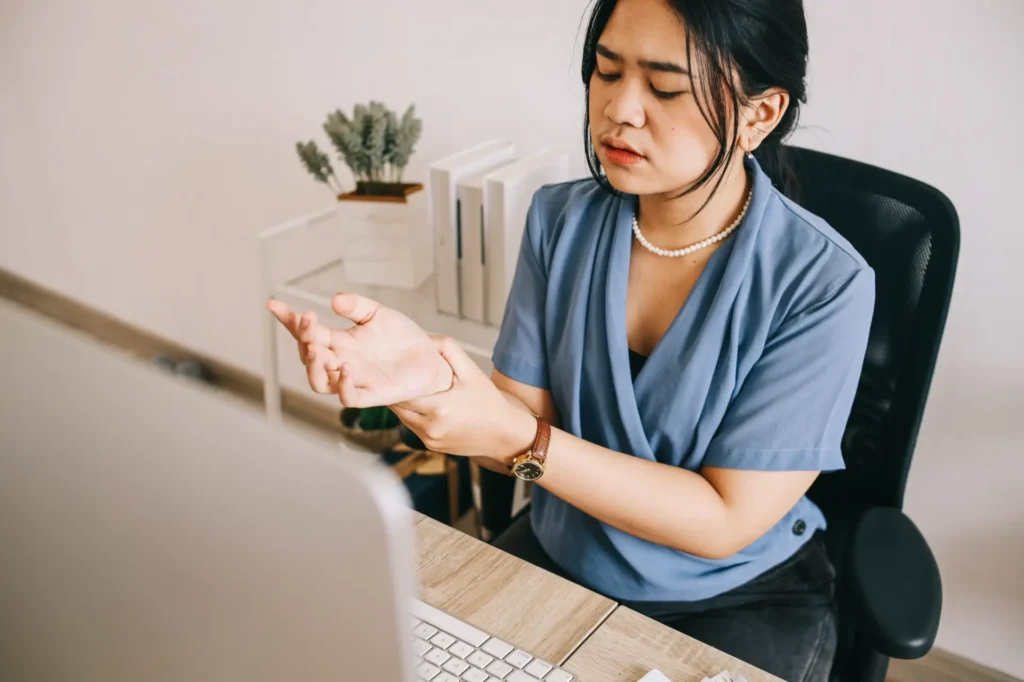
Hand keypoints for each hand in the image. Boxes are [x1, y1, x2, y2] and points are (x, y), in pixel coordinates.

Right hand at [266, 294, 453, 406]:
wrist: (429, 360)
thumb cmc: (401, 340)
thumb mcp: (378, 314)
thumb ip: (357, 307)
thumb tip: (334, 300)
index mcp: (338, 342)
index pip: (307, 332)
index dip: (288, 320)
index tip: (273, 304)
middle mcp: (340, 362)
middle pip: (308, 355)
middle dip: (303, 337)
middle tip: (306, 319)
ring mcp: (353, 379)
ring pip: (319, 382)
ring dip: (313, 366)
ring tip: (315, 346)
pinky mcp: (371, 394)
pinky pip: (348, 397)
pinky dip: (343, 384)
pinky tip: (346, 367)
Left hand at [390, 335, 536, 461]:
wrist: (504, 434)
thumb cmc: (488, 400)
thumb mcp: (471, 371)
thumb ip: (447, 349)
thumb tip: (424, 338)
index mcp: (439, 408)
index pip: (401, 392)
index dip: (395, 379)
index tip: (393, 366)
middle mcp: (431, 427)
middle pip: (397, 406)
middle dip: (396, 390)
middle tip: (393, 374)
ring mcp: (429, 439)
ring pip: (402, 417)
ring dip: (402, 403)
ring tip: (406, 386)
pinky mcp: (431, 446)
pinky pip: (412, 427)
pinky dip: (412, 414)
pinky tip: (420, 403)